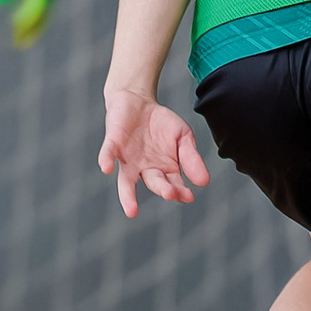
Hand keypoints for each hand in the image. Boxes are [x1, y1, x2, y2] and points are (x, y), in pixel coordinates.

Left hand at [97, 86, 210, 214]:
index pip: (173, 185)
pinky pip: (109, 153)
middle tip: (171, 194)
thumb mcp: (183, 137)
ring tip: (132, 210)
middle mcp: (145, 169)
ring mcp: (128, 159)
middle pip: (154, 183)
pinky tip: (107, 168)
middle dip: (163, 189)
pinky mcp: (114, 144)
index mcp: (165, 170)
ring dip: (128, 196)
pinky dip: (107, 160)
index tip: (188, 196)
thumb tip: (203, 181)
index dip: (180, 192)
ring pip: (127, 181)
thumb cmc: (162, 124)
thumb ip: (191, 157)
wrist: (139, 100)